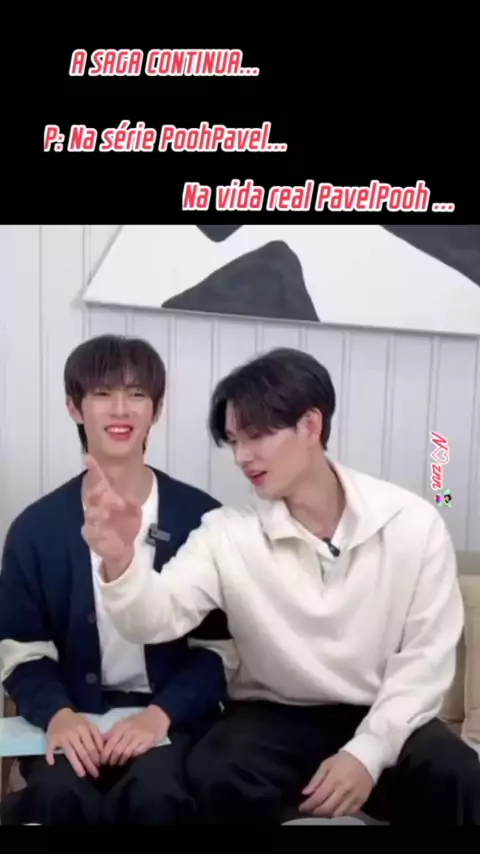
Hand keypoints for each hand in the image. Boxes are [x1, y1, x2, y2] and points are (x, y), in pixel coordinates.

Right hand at [46, 708, 103, 778]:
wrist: (59, 713)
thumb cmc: (76, 721)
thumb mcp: (89, 724)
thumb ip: (96, 736)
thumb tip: (102, 751)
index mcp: (84, 729)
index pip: (91, 746)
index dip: (96, 758)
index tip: (100, 767)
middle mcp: (73, 733)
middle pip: (83, 752)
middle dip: (90, 764)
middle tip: (95, 775)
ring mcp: (62, 737)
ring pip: (70, 753)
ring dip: (76, 765)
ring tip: (82, 774)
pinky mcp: (51, 739)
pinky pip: (50, 749)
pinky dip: (50, 755)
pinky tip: (52, 763)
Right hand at [81, 454, 140, 578]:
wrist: (123, 550)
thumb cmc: (126, 526)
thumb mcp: (134, 513)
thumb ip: (132, 505)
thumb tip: (131, 499)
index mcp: (107, 498)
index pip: (98, 481)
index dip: (93, 470)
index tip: (89, 458)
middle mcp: (97, 507)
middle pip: (92, 495)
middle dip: (97, 490)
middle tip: (104, 488)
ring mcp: (93, 522)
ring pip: (91, 513)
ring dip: (98, 511)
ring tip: (106, 510)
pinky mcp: (92, 536)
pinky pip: (90, 531)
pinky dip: (95, 528)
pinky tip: (99, 527)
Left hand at [101, 706, 169, 765]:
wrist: (158, 715)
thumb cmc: (139, 720)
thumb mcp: (124, 723)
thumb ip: (113, 733)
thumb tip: (100, 742)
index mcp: (121, 727)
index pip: (109, 743)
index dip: (104, 754)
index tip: (101, 761)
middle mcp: (128, 732)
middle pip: (116, 750)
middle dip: (111, 760)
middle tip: (109, 765)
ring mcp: (138, 737)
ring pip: (125, 753)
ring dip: (120, 761)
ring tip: (118, 764)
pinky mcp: (147, 742)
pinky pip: (137, 753)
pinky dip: (132, 758)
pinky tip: (130, 760)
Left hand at [299, 751, 373, 817]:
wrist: (366, 758)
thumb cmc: (343, 760)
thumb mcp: (327, 764)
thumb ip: (316, 779)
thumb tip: (305, 793)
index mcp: (334, 779)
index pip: (318, 797)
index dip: (308, 805)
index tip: (302, 807)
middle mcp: (344, 790)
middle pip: (327, 808)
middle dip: (316, 811)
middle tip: (310, 810)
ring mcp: (353, 797)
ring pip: (337, 814)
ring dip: (326, 814)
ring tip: (321, 810)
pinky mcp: (361, 801)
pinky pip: (348, 813)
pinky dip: (338, 814)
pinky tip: (333, 810)